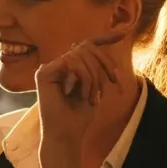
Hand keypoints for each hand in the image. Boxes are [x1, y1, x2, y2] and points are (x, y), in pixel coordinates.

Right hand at [35, 32, 125, 146]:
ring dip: (93, 76)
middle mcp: (56, 66)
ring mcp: (48, 69)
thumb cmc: (78, 117)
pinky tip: (80, 93)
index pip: (85, 46)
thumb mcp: (93, 88)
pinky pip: (71, 62)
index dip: (104, 38)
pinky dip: (83, 78)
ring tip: (91, 96)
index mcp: (67, 69)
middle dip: (103, 65)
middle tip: (109, 85)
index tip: (122, 33)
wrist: (66, 135)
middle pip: (86, 48)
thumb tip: (85, 44)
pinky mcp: (43, 73)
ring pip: (80, 55)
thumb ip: (92, 68)